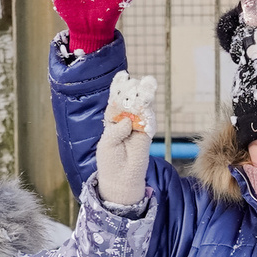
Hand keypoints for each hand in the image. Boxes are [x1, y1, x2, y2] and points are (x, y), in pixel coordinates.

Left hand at [95, 69, 156, 206]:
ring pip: (142, 109)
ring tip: (148, 85)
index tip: (122, 77)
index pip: (115, 102)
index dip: (118, 89)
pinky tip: (149, 104)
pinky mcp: (147, 135)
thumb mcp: (107, 143)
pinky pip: (149, 122)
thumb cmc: (110, 161)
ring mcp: (137, 127)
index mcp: (112, 121)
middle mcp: (125, 121)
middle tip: (135, 80)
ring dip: (145, 97)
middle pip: (130, 102)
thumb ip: (116, 130)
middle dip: (133, 90)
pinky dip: (150, 113)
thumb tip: (127, 120)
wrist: (122, 179)